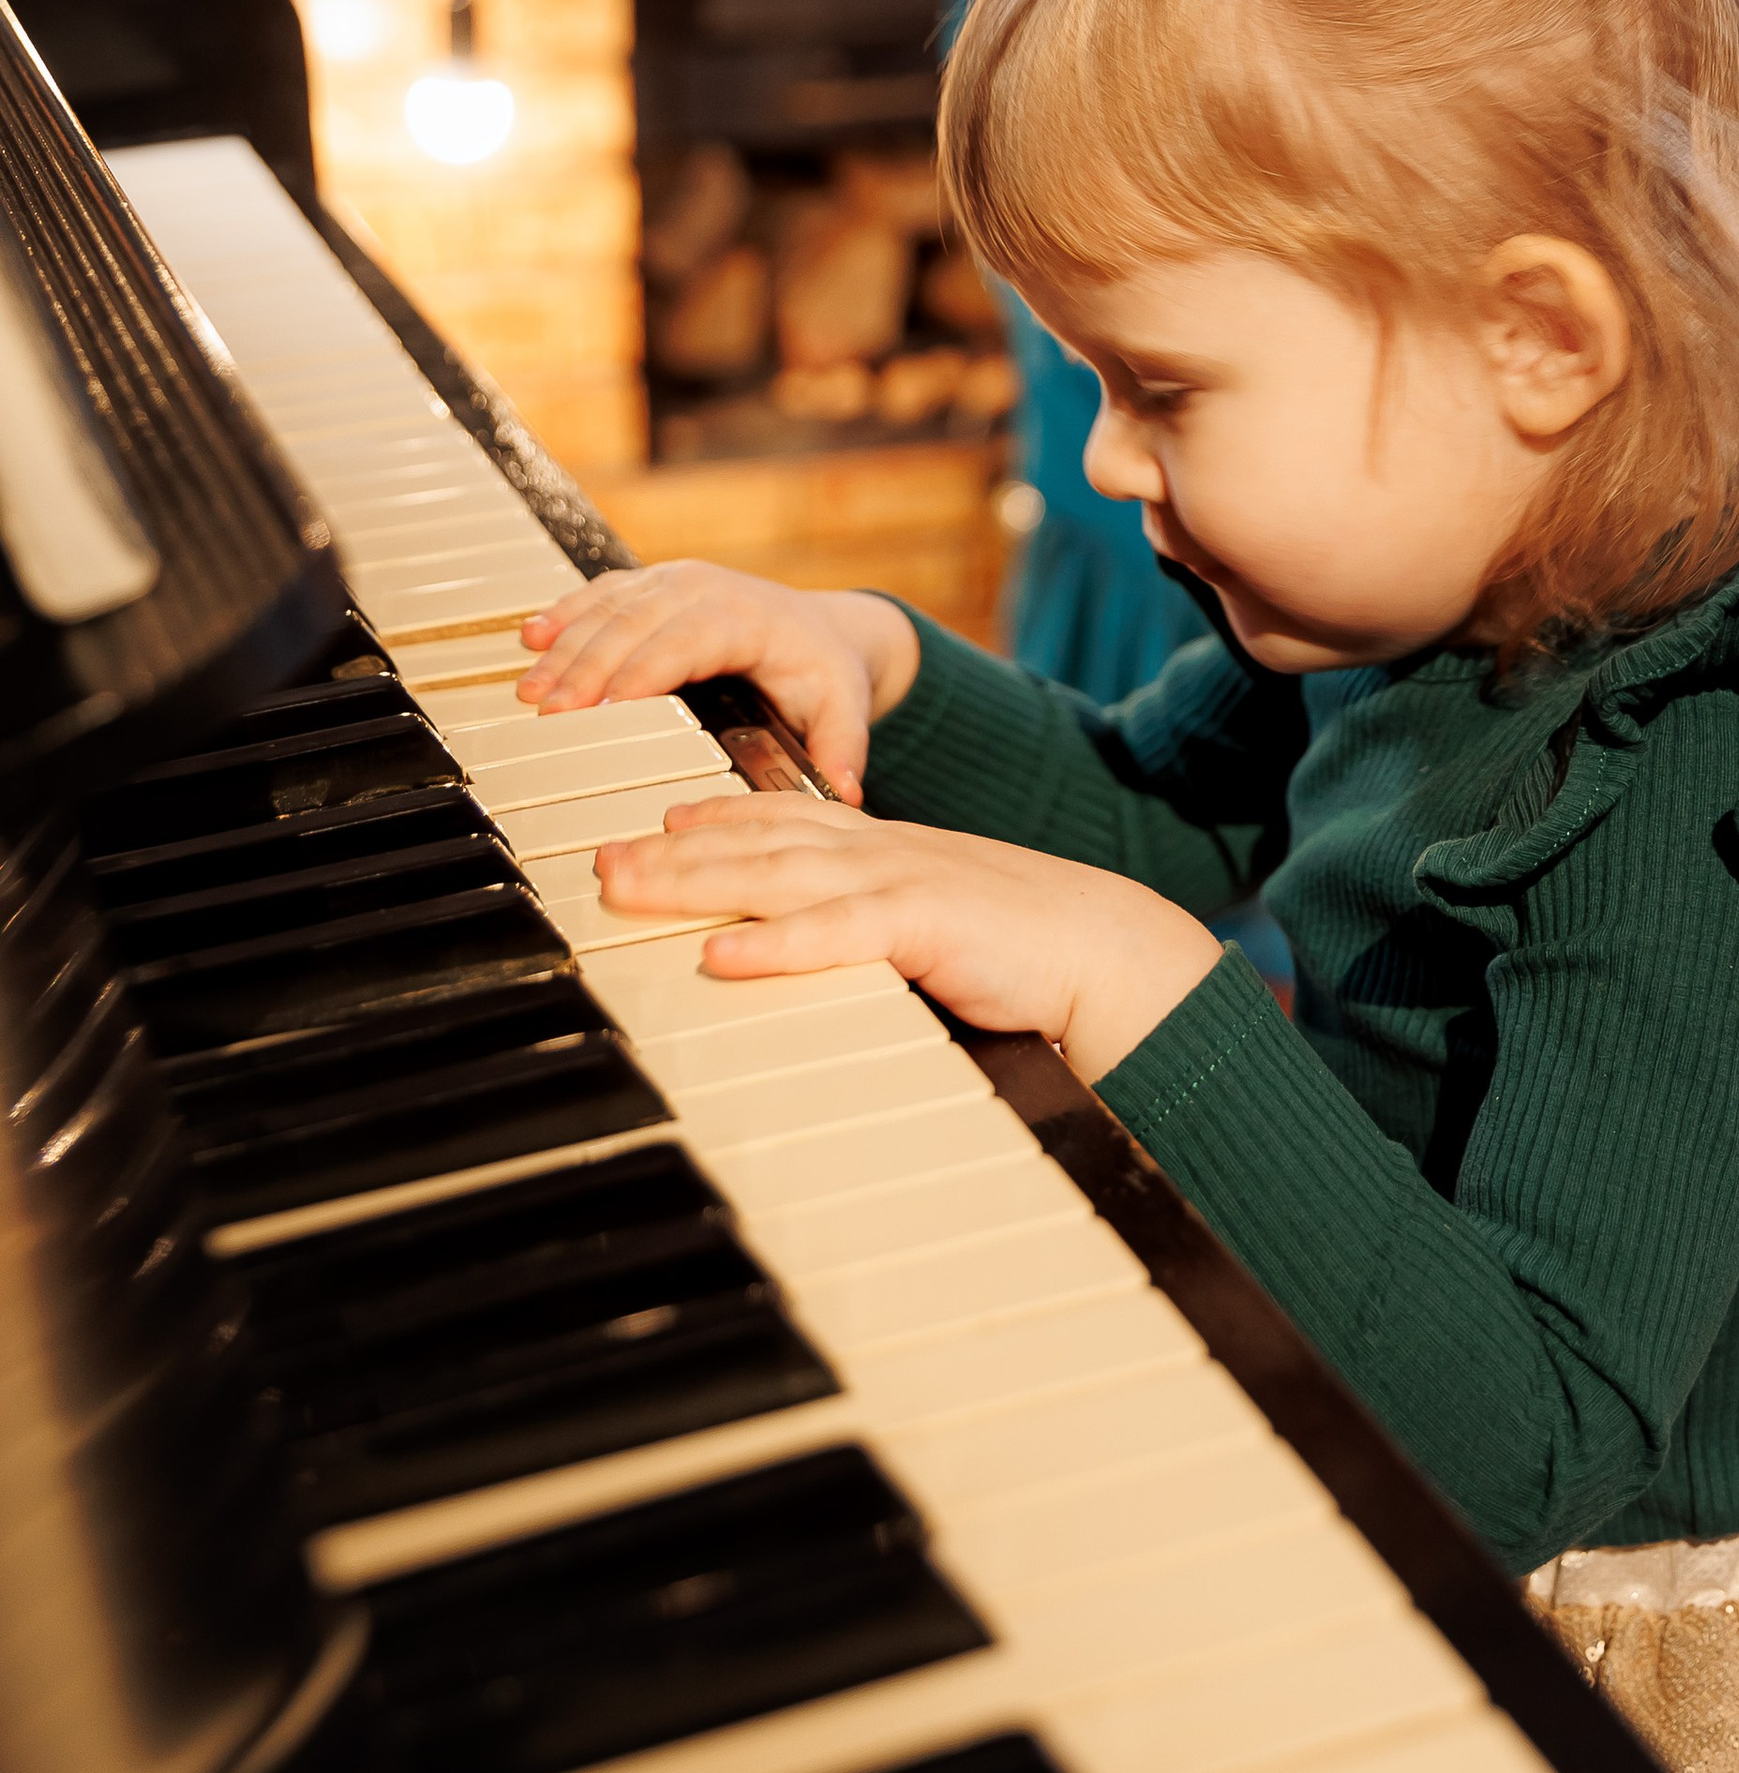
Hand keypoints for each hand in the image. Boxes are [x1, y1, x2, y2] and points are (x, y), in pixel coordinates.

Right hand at [515, 565, 919, 798]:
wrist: (824, 628)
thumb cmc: (825, 670)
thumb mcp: (845, 705)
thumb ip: (844, 746)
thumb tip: (845, 790)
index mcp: (749, 617)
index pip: (687, 641)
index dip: (642, 671)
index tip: (604, 708)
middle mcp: (707, 590)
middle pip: (636, 624)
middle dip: (588, 667)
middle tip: (547, 712)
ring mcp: (676, 580)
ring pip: (611, 607)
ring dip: (566, 645)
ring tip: (529, 689)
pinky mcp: (653, 583)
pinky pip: (603, 593)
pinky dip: (565, 613)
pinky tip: (530, 637)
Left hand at [596, 792, 1223, 1085]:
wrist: (1107, 950)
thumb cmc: (1018, 948)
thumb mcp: (929, 921)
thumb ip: (869, 921)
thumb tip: (806, 942)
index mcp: (881, 849)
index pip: (782, 819)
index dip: (711, 816)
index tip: (651, 819)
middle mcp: (879, 852)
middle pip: (755, 842)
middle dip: (669, 848)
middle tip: (597, 858)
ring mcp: (900, 882)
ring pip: (777, 875)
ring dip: (693, 881)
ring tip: (623, 888)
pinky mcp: (926, 926)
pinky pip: (837, 934)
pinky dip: (775, 945)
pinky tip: (720, 956)